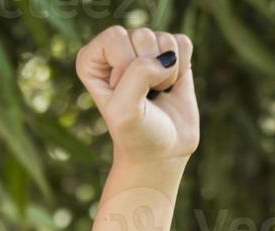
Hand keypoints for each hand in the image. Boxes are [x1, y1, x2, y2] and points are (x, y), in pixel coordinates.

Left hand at [76, 26, 198, 166]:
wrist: (162, 151)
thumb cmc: (136, 134)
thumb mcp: (125, 111)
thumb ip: (137, 77)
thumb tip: (165, 59)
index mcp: (91, 61)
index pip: (114, 37)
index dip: (124, 66)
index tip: (121, 92)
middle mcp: (115, 51)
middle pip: (142, 35)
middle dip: (148, 71)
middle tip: (143, 96)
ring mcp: (144, 50)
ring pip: (164, 39)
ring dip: (167, 72)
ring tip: (156, 93)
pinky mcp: (170, 54)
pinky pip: (183, 43)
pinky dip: (183, 67)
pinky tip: (171, 85)